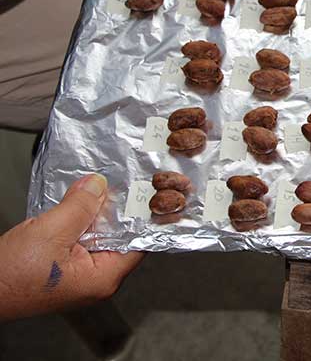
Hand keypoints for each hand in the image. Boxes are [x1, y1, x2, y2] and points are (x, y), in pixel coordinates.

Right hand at [0, 174, 142, 320]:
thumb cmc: (9, 278)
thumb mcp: (50, 231)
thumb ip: (79, 206)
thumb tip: (98, 186)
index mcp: (104, 278)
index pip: (139, 242)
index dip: (140, 216)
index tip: (143, 193)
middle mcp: (97, 280)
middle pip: (119, 237)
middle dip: (114, 211)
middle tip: (116, 184)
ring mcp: (81, 276)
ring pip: (99, 237)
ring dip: (94, 215)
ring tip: (94, 191)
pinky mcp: (66, 270)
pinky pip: (81, 242)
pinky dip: (79, 224)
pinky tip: (74, 207)